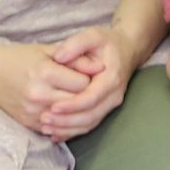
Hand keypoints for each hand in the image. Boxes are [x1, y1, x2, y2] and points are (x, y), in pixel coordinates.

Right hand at [0, 36, 92, 133]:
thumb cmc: (19, 57)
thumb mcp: (47, 50)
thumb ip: (76, 59)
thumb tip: (102, 67)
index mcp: (44, 73)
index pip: (83, 83)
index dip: (91, 79)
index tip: (91, 75)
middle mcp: (38, 94)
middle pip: (78, 102)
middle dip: (88, 96)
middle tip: (92, 89)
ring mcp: (32, 111)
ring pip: (69, 118)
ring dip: (78, 111)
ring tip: (83, 101)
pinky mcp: (27, 123)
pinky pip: (55, 128)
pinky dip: (65, 122)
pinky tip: (69, 113)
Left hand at [35, 25, 128, 141]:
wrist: (126, 50)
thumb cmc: (106, 42)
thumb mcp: (92, 35)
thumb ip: (75, 44)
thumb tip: (58, 57)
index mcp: (111, 78)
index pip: (91, 98)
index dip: (72, 105)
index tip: (52, 107)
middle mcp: (113, 95)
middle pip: (90, 115)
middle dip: (66, 121)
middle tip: (44, 119)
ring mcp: (110, 104)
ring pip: (89, 123)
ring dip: (67, 129)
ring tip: (46, 127)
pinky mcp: (105, 109)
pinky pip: (89, 125)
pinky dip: (72, 131)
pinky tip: (55, 134)